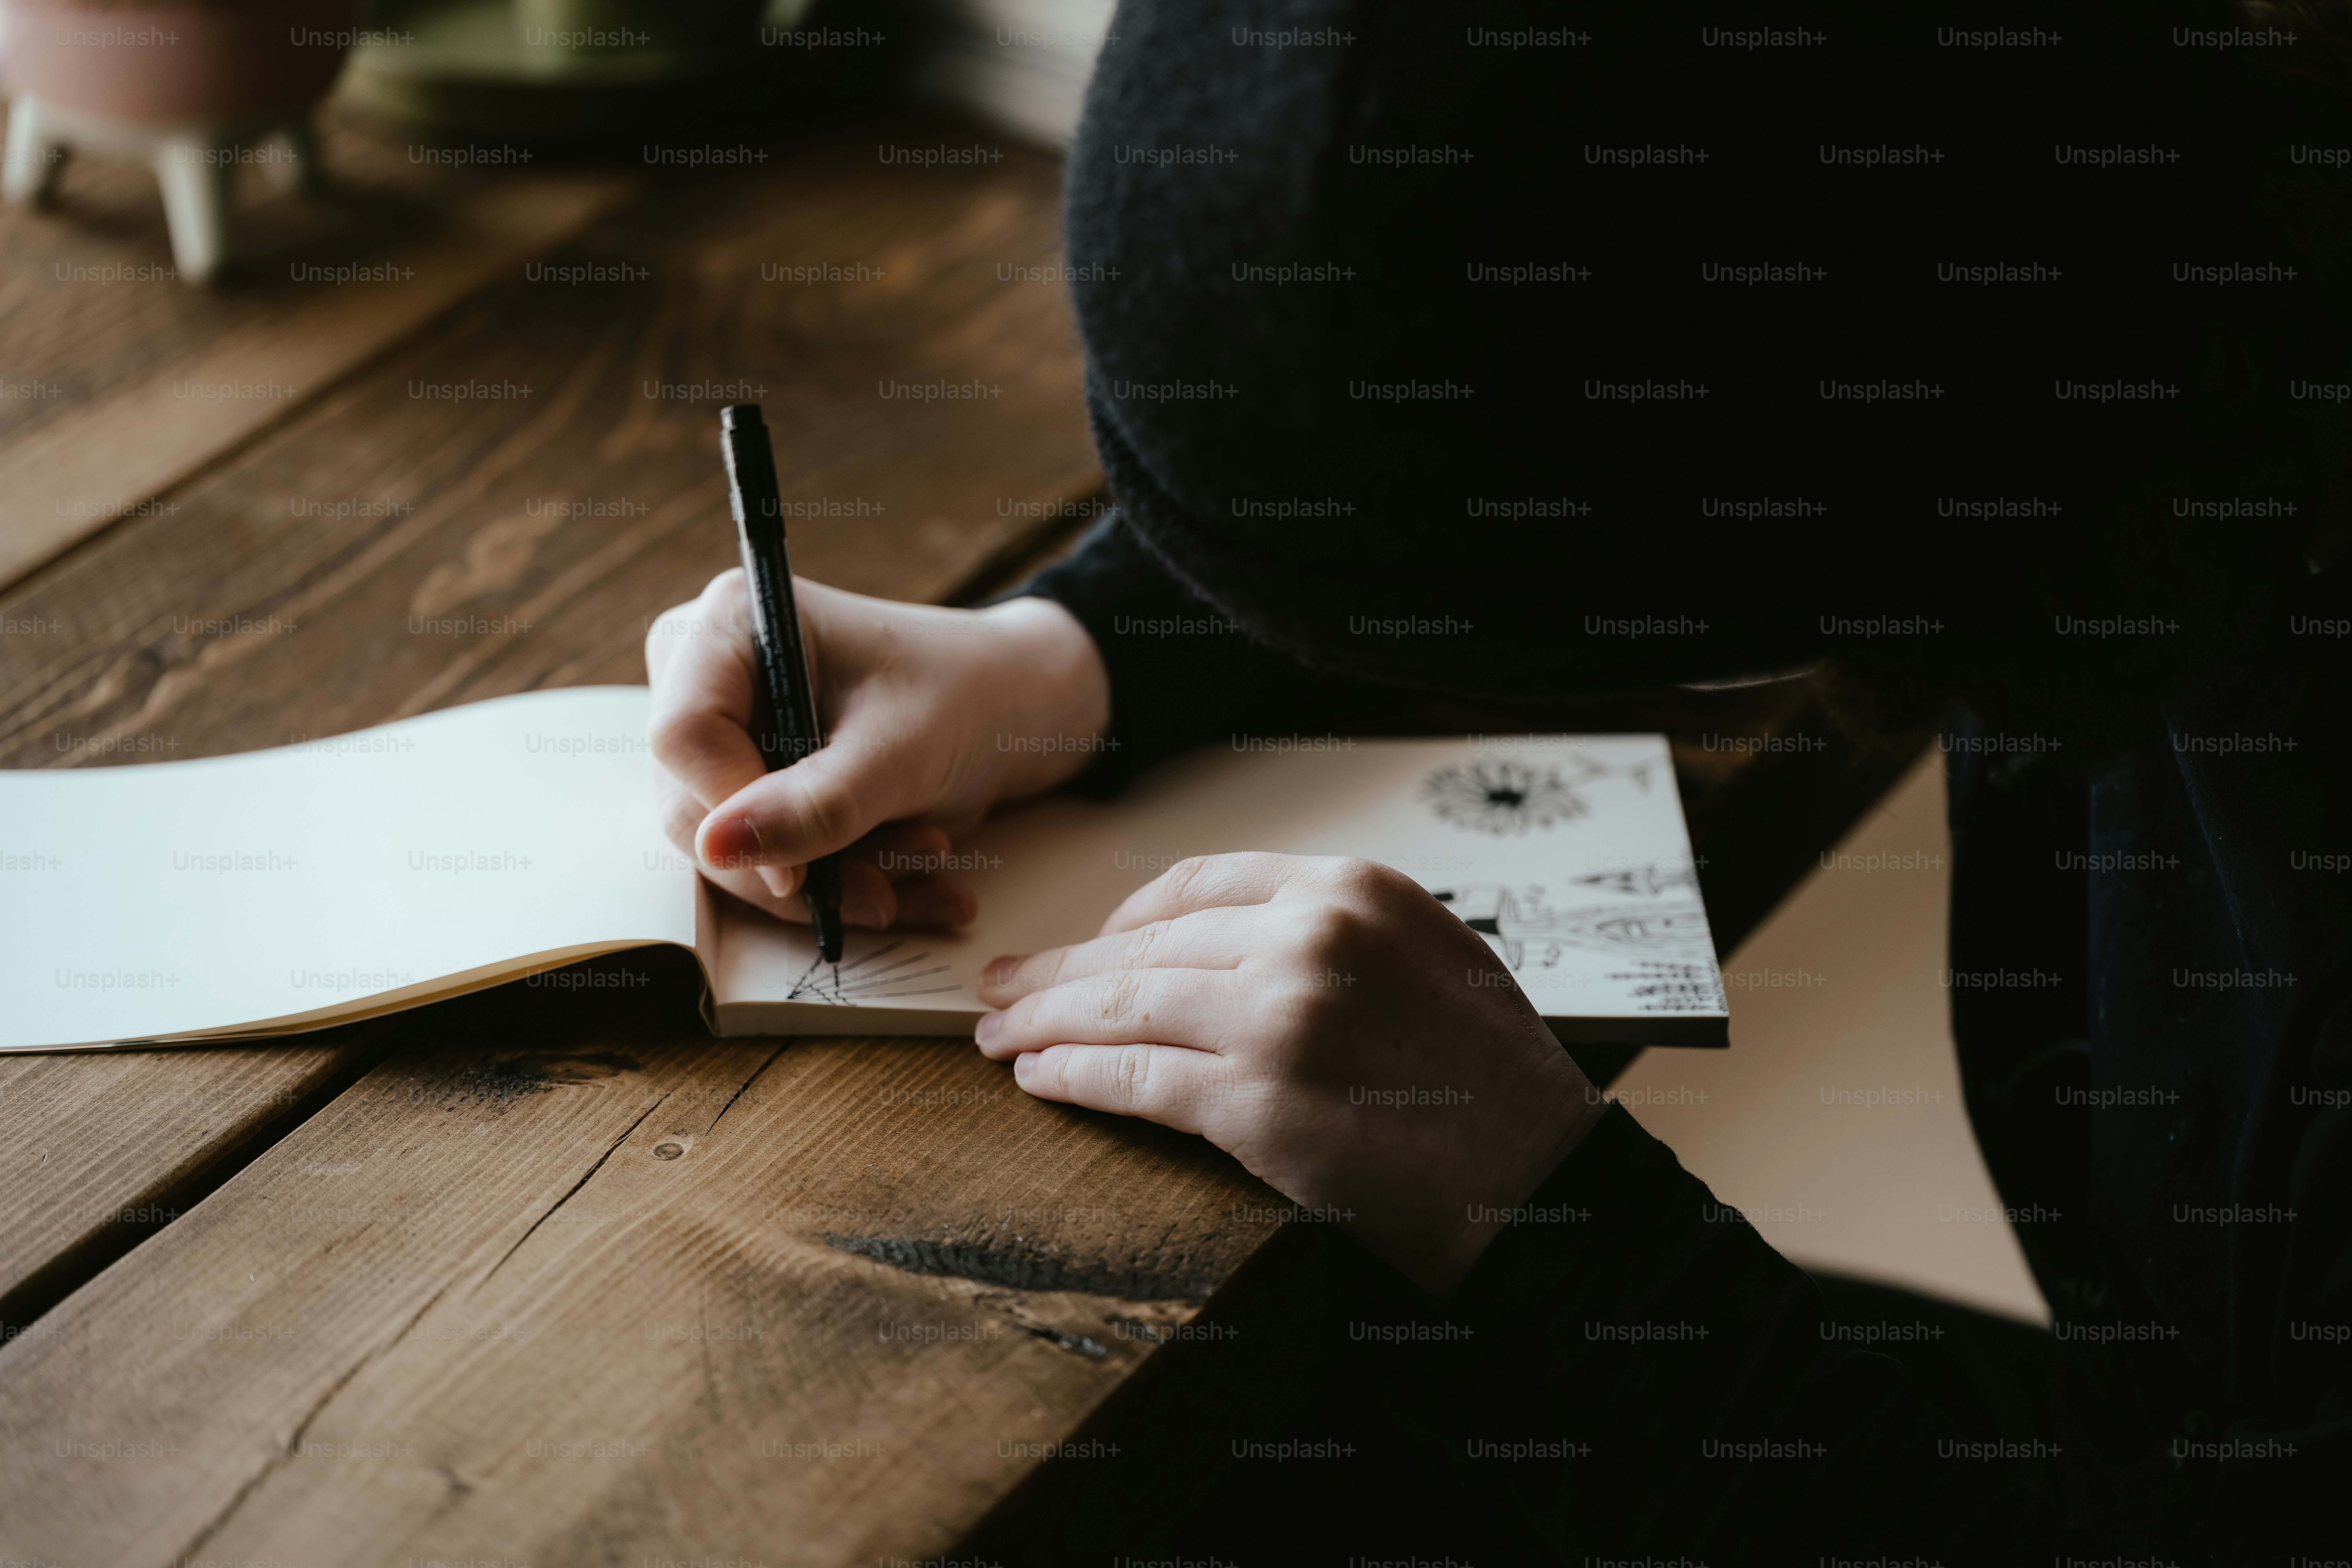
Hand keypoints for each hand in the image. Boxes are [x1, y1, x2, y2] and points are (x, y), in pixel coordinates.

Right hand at [645, 570, 1109, 928]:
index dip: (731, 812)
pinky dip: (848, 884)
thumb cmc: (966, 694)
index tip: (800, 875)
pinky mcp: (758, 785)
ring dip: (836, 881)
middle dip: (798, 865)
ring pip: (736, 849)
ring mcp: (730, 735)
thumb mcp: (903, 750)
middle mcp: (711, 676)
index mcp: (732, 624)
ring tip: (929, 863)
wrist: (1016, 705)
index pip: (682, 736)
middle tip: (890, 888)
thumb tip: (716, 847)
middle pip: (694, 806)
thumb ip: (815, 802)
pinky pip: (773, 862)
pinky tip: (924, 882)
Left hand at [973, 854, 1605, 1293]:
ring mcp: (1279, 1021)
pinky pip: (1135, 1080)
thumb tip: (1215, 944)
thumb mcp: (1425, 954)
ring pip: (1124, 1007)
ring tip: (999, 1033)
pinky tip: (1038, 1076)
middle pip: (1146, 945)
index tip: (1085, 943)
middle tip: (1001, 985)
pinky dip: (1074, 1076)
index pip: (1199, 885)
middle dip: (1060, 969)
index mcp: (1351, 890)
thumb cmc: (1488, 1076)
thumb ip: (1328, 933)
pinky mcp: (1257, 1106)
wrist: (1542, 1177)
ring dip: (1045, 1020)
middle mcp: (1309, 939)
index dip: (1124, 917)